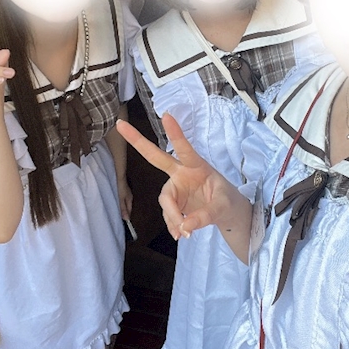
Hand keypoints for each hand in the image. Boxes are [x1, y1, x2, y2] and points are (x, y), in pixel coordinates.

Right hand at [116, 114, 235, 238]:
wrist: (227, 213)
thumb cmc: (227, 201)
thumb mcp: (223, 208)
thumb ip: (205, 216)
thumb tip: (184, 226)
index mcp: (197, 166)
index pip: (184, 148)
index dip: (175, 133)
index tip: (166, 115)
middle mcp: (182, 173)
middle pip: (156, 157)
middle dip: (138, 141)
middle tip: (120, 125)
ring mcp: (176, 187)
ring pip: (164, 200)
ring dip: (171, 216)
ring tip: (184, 233)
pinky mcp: (174, 202)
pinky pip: (168, 215)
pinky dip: (173, 225)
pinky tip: (182, 233)